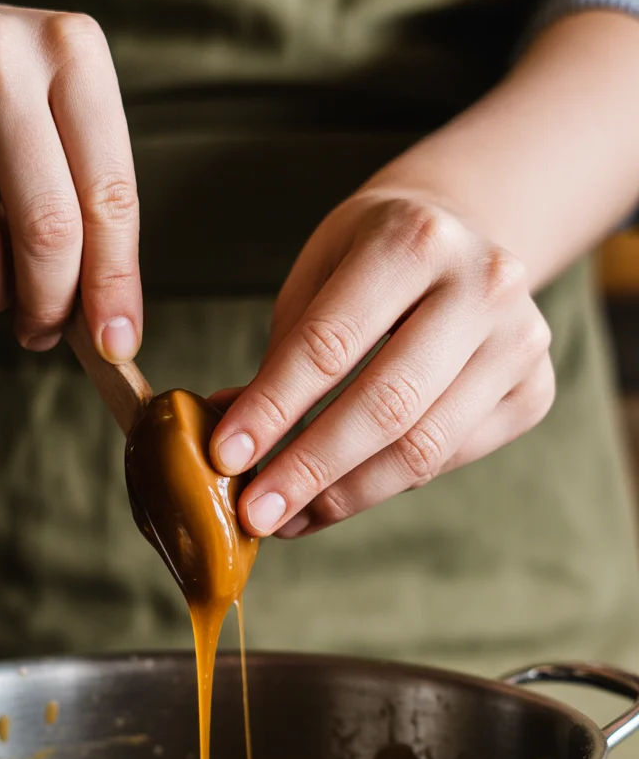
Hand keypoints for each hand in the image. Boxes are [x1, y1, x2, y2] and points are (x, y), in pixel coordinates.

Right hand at [0, 2, 140, 358]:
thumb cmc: (2, 104)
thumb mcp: (67, 128)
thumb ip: (95, 218)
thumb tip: (109, 328)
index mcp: (71, 50)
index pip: (108, 196)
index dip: (113, 283)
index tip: (115, 342)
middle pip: (45, 229)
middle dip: (50, 303)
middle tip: (44, 327)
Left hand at [210, 192, 553, 537]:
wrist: (463, 239)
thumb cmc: (371, 260)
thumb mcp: (316, 279)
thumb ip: (281, 358)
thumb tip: (229, 439)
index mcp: (412, 239)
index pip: (329, 345)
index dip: (272, 408)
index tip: (225, 458)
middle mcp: (482, 284)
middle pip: (385, 404)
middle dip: (309, 468)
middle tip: (255, 512)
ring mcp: (520, 341)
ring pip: (423, 447)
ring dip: (345, 494)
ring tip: (289, 519)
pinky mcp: (534, 390)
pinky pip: (449, 459)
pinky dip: (385, 486)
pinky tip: (336, 498)